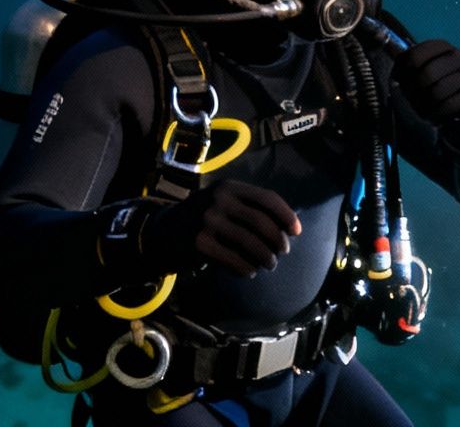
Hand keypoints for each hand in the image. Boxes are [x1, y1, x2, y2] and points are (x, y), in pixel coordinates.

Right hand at [143, 181, 301, 277]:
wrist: (163, 232)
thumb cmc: (203, 219)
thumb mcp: (222, 202)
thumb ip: (249, 208)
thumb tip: (289, 226)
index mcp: (229, 187)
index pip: (267, 198)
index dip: (286, 216)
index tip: (296, 232)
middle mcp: (218, 200)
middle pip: (262, 222)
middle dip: (278, 241)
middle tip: (282, 252)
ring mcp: (207, 221)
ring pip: (251, 244)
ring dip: (266, 258)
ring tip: (269, 264)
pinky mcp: (200, 244)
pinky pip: (234, 260)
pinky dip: (246, 269)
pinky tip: (248, 271)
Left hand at [393, 38, 459, 147]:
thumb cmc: (437, 85)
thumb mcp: (423, 69)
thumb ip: (405, 59)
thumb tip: (378, 38)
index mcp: (442, 46)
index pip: (414, 55)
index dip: (402, 71)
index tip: (400, 81)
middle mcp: (459, 56)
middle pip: (425, 74)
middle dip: (414, 91)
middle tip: (412, 99)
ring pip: (436, 92)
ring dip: (424, 106)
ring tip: (424, 110)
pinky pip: (448, 107)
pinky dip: (436, 115)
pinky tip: (435, 117)